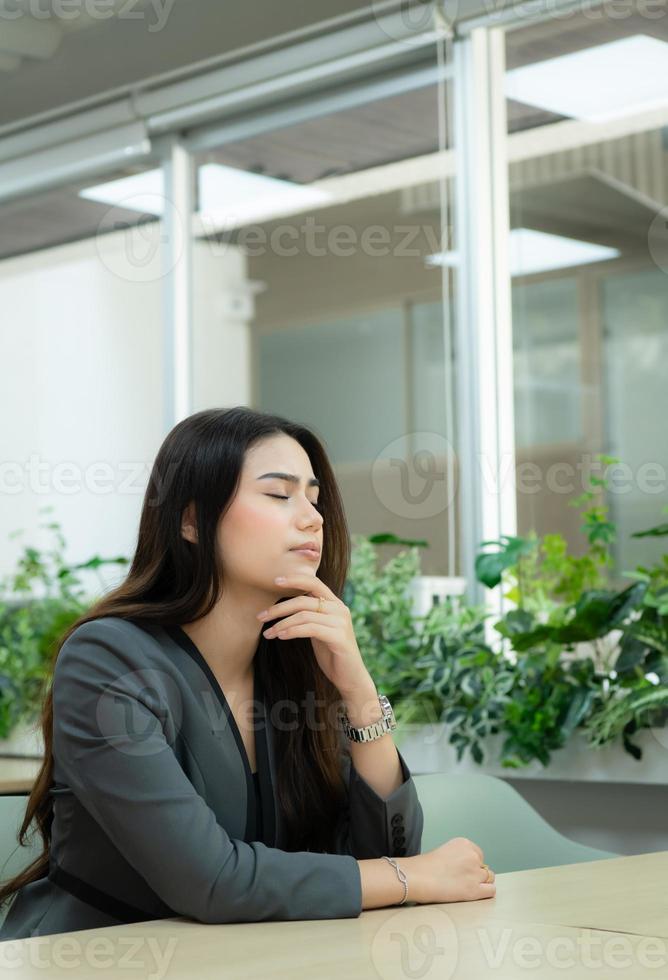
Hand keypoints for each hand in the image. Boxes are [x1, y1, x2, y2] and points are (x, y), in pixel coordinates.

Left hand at [257, 573, 371, 696]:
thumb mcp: (319, 629)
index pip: (314, 583)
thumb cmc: (331, 653)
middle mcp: (340, 609)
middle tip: (260, 616)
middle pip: (304, 600)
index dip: (294, 579)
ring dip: (281, 624)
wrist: (350, 676)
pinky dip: (292, 631)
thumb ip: (310, 615)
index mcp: (335, 604)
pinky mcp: (339, 637)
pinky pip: (310, 629)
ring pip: (304, 615)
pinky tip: (280, 636)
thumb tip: (285, 606)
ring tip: (268, 633)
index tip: (275, 581)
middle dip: (279, 608)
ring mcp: (341, 622)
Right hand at [406, 837, 495, 904]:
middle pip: (484, 866)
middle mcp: (472, 856)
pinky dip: (485, 893)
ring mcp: (475, 873)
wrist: (417, 877)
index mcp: (464, 843)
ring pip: (489, 878)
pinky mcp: (474, 890)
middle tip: (462, 880)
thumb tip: (467, 869)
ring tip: (466, 887)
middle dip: (476, 873)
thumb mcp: (444, 851)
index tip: (462, 870)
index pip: (478, 855)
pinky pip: (491, 891)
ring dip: (481, 883)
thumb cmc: (424, 867)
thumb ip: (459, 856)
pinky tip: (474, 893)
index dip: (471, 864)